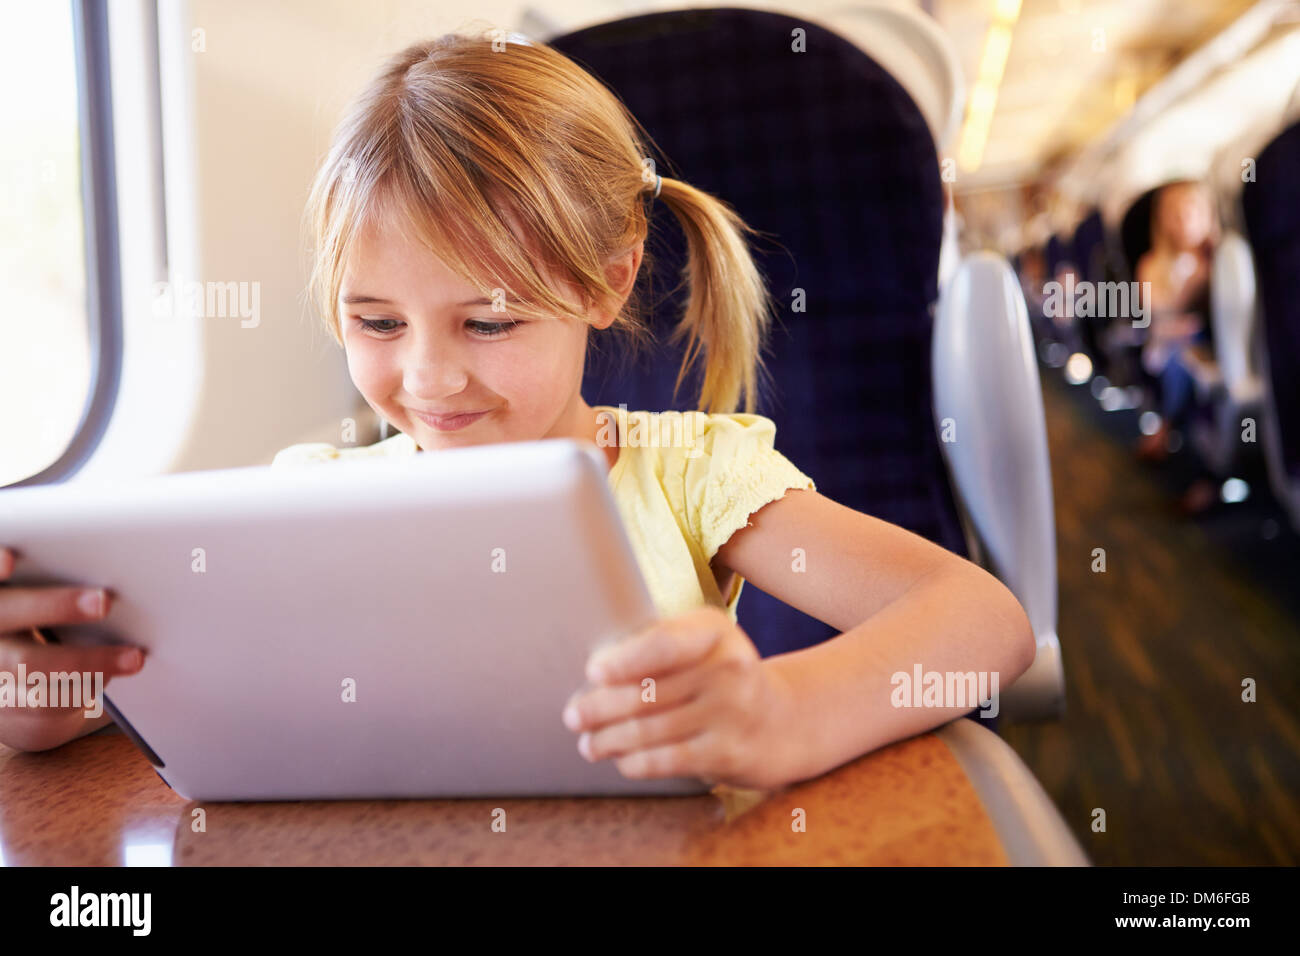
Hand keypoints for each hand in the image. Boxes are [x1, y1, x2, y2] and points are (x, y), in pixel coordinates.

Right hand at [0, 546, 144, 751]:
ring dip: (89, 661)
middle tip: (102, 601)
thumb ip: (48, 581)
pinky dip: (83, 689)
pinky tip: (110, 678)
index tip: (13, 560)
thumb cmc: (37, 624)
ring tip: (133, 657)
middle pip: (6, 615)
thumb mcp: (34, 601)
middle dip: (54, 607)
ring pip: (31, 666)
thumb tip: (109, 556)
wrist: (18, 687)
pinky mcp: (9, 708)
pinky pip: (45, 703)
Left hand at [561, 605, 798, 789]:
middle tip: (573, 716)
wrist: (781, 721)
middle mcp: (727, 668)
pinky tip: (621, 761)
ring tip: (588, 744)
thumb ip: (660, 648)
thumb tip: (596, 674)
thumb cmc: (721, 678)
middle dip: (600, 708)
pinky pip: (668, 759)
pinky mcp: (728, 753)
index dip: (625, 660)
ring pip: (651, 730)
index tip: (593, 672)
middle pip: (648, 693)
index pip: (664, 644)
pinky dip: (636, 762)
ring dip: (609, 740)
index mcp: (713, 632)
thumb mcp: (703, 646)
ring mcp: (731, 712)